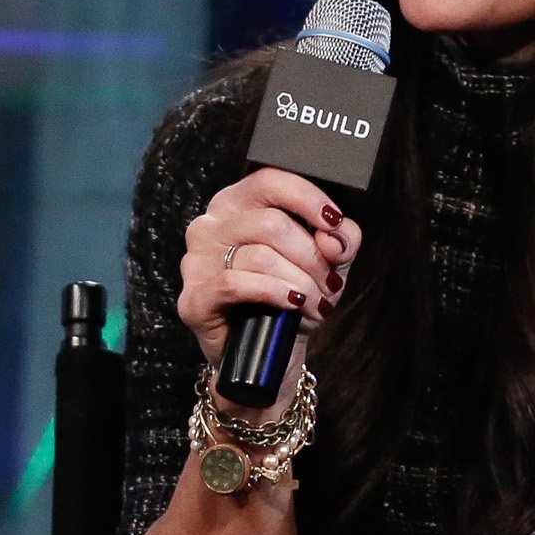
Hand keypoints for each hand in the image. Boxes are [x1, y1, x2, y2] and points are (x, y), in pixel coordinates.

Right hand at [177, 168, 359, 371]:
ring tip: (316, 304)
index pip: (268, 181)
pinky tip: (293, 304)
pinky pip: (236, 284)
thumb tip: (332, 235)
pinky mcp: (193, 299)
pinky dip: (273, 293)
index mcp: (236, 206)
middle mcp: (209, 227)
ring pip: (259, 256)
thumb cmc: (292, 297)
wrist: (270, 353)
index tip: (333, 221)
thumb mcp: (328, 262)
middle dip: (312, 257)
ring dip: (300, 283)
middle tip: (330, 284)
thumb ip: (340, 238)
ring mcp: (196, 263)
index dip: (306, 198)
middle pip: (271, 223)